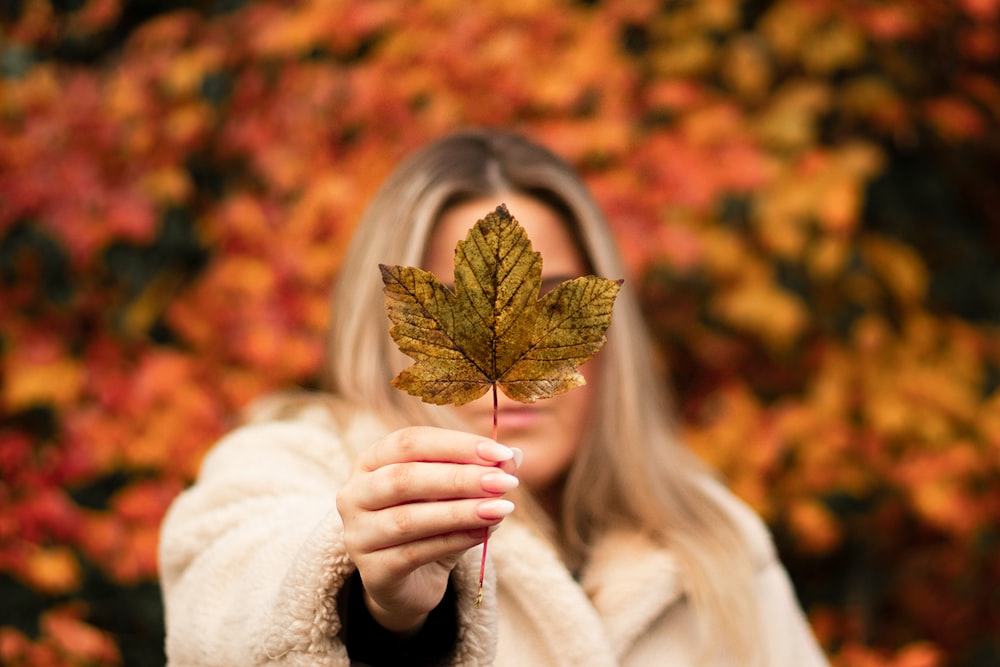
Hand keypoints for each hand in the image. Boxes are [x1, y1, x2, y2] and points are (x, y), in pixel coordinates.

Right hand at [336, 426, 520, 633]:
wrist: (410, 582)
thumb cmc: (430, 524)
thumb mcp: (455, 494)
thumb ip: (480, 473)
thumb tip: (514, 457)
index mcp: (371, 461)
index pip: (409, 442)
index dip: (456, 445)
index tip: (501, 454)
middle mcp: (354, 493)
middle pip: (404, 477)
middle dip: (460, 478)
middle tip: (505, 482)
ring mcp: (357, 534)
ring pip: (408, 519)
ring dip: (460, 512)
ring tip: (502, 509)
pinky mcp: (372, 571)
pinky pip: (415, 553)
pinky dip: (453, 541)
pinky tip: (483, 533)